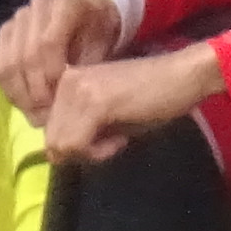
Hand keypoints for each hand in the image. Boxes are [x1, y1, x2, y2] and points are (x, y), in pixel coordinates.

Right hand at [0, 0, 123, 120]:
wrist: (90, 16)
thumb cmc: (98, 37)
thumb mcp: (103, 52)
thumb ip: (85, 74)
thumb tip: (68, 106)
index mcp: (64, 8)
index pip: (47, 44)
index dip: (50, 76)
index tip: (59, 102)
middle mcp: (36, 8)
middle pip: (24, 56)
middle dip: (34, 92)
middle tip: (47, 118)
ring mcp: (18, 19)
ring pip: (7, 63)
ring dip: (19, 95)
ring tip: (36, 115)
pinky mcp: (6, 32)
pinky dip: (10, 90)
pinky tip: (26, 105)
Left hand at [43, 41, 229, 164]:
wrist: (182, 76)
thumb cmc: (151, 97)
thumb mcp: (106, 115)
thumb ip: (78, 128)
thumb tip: (58, 154)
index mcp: (65, 81)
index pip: (48, 130)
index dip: (74, 146)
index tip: (102, 138)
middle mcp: (64, 81)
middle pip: (51, 141)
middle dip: (80, 153)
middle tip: (111, 142)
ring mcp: (76, 89)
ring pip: (60, 146)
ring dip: (89, 153)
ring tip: (117, 138)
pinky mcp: (93, 102)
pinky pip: (77, 145)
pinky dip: (98, 153)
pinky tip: (121, 140)